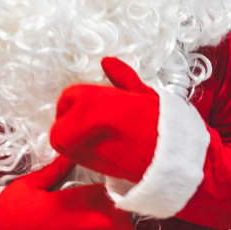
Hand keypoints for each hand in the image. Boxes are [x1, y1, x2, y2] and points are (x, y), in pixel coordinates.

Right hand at [0, 157, 134, 229]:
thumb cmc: (9, 212)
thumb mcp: (30, 184)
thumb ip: (56, 169)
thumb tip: (73, 152)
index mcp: (71, 204)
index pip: (109, 192)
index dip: (115, 182)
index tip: (112, 172)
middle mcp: (83, 226)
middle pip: (124, 215)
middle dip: (122, 201)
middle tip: (111, 190)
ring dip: (119, 217)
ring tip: (105, 204)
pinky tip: (96, 218)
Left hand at [50, 57, 159, 181]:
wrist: (170, 158)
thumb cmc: (160, 123)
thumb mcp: (142, 93)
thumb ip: (121, 77)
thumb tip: (108, 62)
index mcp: (91, 101)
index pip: (69, 96)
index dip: (80, 99)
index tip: (96, 103)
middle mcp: (79, 125)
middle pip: (60, 122)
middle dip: (70, 120)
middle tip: (91, 120)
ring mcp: (81, 148)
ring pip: (62, 140)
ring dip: (73, 136)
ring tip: (97, 134)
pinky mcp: (89, 166)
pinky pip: (75, 155)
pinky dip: (83, 150)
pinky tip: (104, 146)